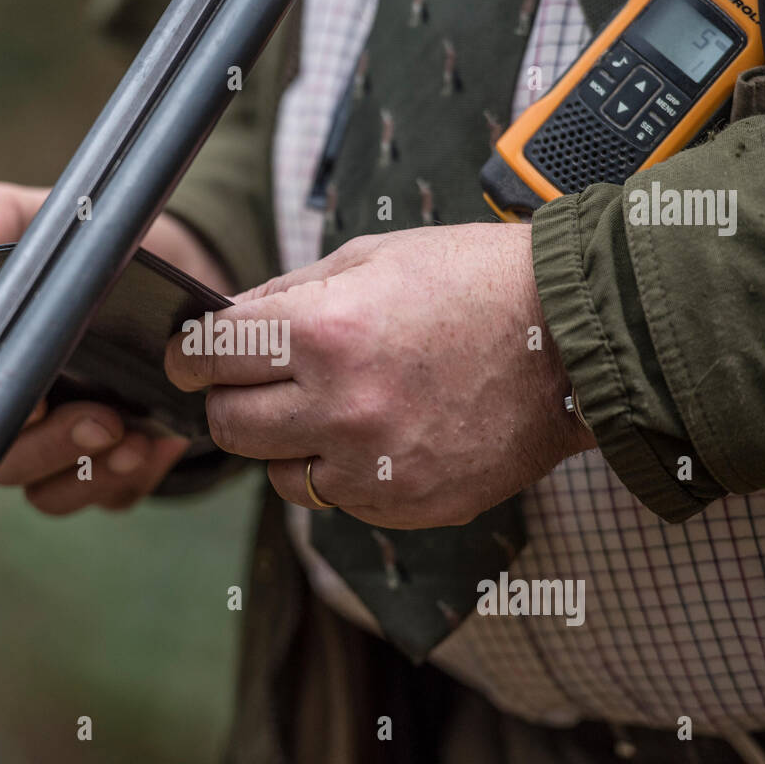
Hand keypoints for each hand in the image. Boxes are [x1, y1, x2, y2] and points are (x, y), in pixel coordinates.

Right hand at [0, 180, 232, 514]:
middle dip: (52, 449)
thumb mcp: (47, 217)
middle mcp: (8, 413)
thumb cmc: (94, 247)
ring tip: (135, 438)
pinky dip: (129, 480)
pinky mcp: (104, 471)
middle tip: (105, 421)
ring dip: (91, 474)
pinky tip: (158, 443)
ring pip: (49, 492)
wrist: (181, 275)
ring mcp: (56, 449)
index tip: (33, 400)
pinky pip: (105, 498)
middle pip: (2, 461)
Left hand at [164, 223, 595, 528]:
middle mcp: (343, 407)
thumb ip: (287, 297)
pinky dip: (338, 472)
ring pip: (275, 475)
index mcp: (326, 332)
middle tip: (247, 381)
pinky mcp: (407, 504)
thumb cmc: (474, 282)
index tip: (189, 356)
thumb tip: (225, 324)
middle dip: (226, 398)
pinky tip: (374, 435)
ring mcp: (377, 466)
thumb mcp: (371, 259)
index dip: (189, 353)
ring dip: (283, 443)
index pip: (211, 355)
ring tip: (324, 408)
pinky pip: (335, 501)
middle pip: (228, 424)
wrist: (576, 338)